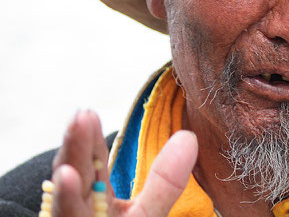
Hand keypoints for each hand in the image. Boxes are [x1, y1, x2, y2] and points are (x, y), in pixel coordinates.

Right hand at [50, 110, 197, 215]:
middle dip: (77, 151)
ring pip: (68, 207)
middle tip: (80, 118)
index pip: (90, 168)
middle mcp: (81, 213)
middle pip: (76, 180)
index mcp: (96, 202)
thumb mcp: (145, 214)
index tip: (87, 114)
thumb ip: (164, 181)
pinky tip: (69, 181)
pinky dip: (68, 203)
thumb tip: (189, 138)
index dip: (88, 143)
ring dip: (67, 187)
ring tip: (69, 167)